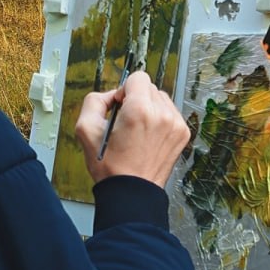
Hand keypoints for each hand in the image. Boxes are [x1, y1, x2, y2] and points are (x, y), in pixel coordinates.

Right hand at [76, 71, 191, 187]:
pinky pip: (170, 113)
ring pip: (161, 99)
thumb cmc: (111, 167)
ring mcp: (176, 124)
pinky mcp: (182, 133)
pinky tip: (148, 136)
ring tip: (138, 130)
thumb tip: (112, 94)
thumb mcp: (86, 129)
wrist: (132, 192)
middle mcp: (162, 114)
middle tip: (126, 121)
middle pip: (149, 87)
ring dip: (149, 108)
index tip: (120, 105)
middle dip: (136, 99)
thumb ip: (95, 101)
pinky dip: (159, 119)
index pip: (138, 77)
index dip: (124, 90)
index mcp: (139, 111)